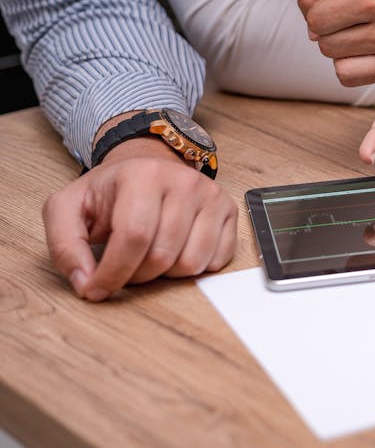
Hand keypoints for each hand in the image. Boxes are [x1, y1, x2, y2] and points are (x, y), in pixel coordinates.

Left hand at [43, 138, 237, 300]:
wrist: (147, 166)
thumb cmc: (111, 191)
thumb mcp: (69, 208)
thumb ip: (65, 245)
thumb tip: (86, 281)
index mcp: (143, 175)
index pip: (133, 237)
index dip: (113, 273)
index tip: (97, 289)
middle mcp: (183, 181)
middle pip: (163, 255)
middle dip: (137, 276)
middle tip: (126, 268)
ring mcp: (211, 195)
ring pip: (192, 262)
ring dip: (166, 274)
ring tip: (151, 258)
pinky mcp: (228, 209)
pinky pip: (217, 260)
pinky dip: (194, 268)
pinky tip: (177, 251)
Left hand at [297, 0, 374, 162]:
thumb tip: (312, 33)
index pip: (315, 19)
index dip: (318, 14)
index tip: (336, 11)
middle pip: (326, 48)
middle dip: (333, 36)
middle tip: (356, 27)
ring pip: (341, 73)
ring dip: (346, 60)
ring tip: (367, 47)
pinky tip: (366, 156)